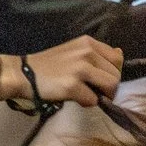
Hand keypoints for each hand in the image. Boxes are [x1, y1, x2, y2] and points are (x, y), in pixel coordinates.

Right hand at [0, 36, 121, 109]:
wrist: (25, 74)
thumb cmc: (50, 65)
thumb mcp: (75, 51)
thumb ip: (96, 54)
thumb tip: (120, 54)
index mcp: (88, 42)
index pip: (117, 58)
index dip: (113, 72)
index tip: (100, 79)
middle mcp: (87, 52)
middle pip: (116, 75)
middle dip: (109, 87)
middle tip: (93, 91)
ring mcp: (80, 68)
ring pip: (111, 86)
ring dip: (101, 95)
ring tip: (86, 94)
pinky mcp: (73, 86)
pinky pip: (94, 100)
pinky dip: (87, 103)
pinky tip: (74, 98)